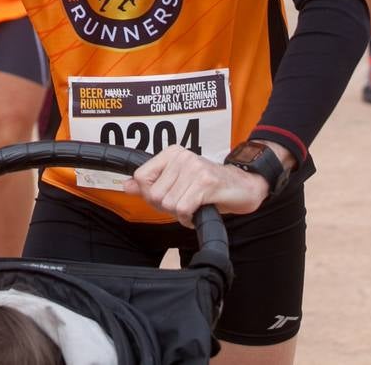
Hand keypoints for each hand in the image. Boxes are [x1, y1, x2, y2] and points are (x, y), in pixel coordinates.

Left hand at [123, 145, 268, 227]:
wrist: (244, 186)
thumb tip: (126, 185)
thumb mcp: (177, 181)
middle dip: (166, 207)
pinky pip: (183, 209)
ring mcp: (195, 169)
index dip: (149, 195)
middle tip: (183, 204)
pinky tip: (198, 212)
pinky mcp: (206, 183)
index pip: (141, 176)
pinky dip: (188, 218)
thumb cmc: (209, 186)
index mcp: (172, 153)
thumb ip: (151, 183)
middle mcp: (182, 157)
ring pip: (168, 203)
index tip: (165, 197)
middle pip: (154, 194)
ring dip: (180, 213)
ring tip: (193, 206)